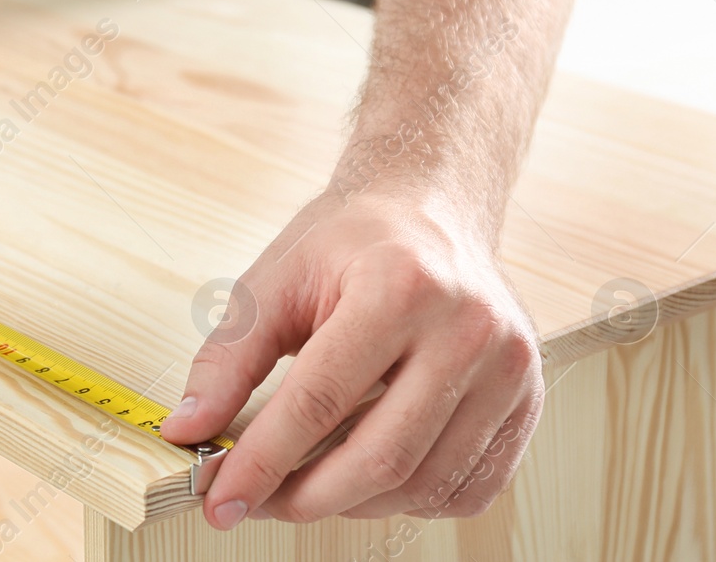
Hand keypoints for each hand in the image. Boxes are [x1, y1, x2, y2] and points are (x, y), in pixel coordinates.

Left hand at [162, 187, 543, 526]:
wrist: (431, 210)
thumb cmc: (351, 242)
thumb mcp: (275, 280)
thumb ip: (227, 359)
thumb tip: (188, 428)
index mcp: (400, 287)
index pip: (319, 401)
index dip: (263, 461)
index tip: (222, 497)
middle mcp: (467, 329)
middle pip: (380, 457)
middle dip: (306, 498)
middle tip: (259, 504)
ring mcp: (509, 370)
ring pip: (424, 484)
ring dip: (353, 505)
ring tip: (306, 487)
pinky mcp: (527, 402)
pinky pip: (467, 488)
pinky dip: (409, 501)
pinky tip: (369, 477)